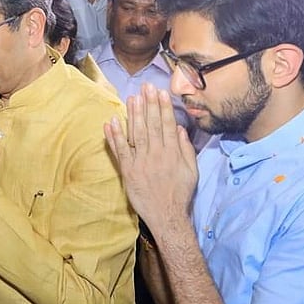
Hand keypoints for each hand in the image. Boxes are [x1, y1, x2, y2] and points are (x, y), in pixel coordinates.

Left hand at [103, 83, 197, 236]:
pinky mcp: (128, 171)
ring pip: (136, 134)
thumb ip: (186, 149)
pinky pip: (120, 151)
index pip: (167, 125)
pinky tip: (111, 121)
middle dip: (149, 104)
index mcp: (172, 153)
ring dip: (134, 114)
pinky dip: (115, 136)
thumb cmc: (180, 194)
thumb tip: (180, 129)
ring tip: (132, 98)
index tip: (160, 92)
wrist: (167, 216)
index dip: (163, 107)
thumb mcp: (192, 171)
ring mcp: (141, 162)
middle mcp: (156, 155)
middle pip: (152, 125)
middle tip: (145, 87)